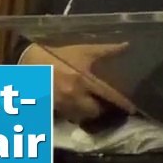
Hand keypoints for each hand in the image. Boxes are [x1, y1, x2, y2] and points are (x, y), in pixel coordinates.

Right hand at [20, 43, 135, 123]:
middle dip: (102, 110)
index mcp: (84, 80)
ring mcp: (61, 104)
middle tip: (106, 105)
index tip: (133, 109)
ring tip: (92, 107)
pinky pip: (68, 117)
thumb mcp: (84, 50)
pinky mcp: (51, 109)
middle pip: (94, 112)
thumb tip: (127, 45)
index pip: (108, 95)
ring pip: (81, 117)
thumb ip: (106, 50)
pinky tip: (77, 108)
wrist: (29, 61)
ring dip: (88, 113)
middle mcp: (74, 95)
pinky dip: (75, 114)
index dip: (122, 103)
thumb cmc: (59, 55)